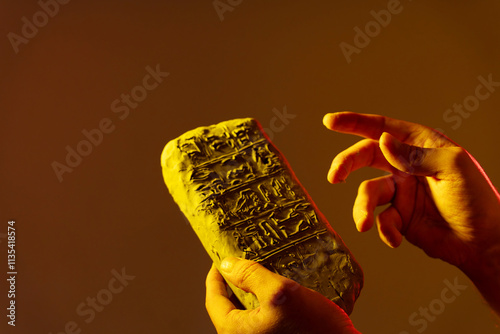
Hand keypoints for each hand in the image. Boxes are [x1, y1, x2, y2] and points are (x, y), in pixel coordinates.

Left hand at [205, 257, 359, 333]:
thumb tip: (226, 265)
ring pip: (246, 311)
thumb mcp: (280, 292)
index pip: (213, 299)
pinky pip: (261, 318)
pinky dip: (264, 302)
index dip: (215, 275)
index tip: (220, 257)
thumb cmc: (314, 328)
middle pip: (228, 305)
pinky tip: (277, 289)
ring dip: (251, 291)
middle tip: (243, 261)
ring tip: (262, 271)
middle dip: (234, 281)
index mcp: (235, 331)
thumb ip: (250, 276)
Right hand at [323, 111, 499, 312]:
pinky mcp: (399, 217)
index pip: (382, 128)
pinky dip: (384, 230)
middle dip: (346, 164)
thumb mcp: (453, 168)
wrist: (483, 244)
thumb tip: (381, 141)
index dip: (354, 123)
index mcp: (420, 146)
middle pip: (365, 156)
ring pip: (368, 192)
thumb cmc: (477, 200)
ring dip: (362, 208)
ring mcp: (401, 192)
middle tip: (334, 176)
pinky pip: (380, 220)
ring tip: (365, 224)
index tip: (329, 121)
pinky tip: (396, 238)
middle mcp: (406, 165)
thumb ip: (415, 154)